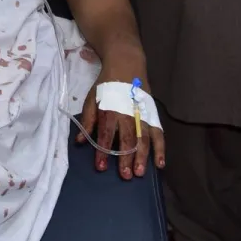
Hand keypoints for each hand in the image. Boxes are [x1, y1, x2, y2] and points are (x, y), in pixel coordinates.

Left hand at [77, 47, 164, 180]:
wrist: (126, 64)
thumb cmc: (106, 85)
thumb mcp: (91, 100)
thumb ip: (87, 121)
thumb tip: (80, 141)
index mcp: (109, 111)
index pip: (106, 135)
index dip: (103, 152)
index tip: (101, 167)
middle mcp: (127, 114)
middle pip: (127, 139)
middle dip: (125, 158)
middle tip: (124, 176)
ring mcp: (142, 114)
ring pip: (143, 139)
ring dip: (142, 157)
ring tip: (139, 173)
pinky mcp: (152, 114)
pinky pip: (158, 133)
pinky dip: (160, 148)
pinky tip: (160, 163)